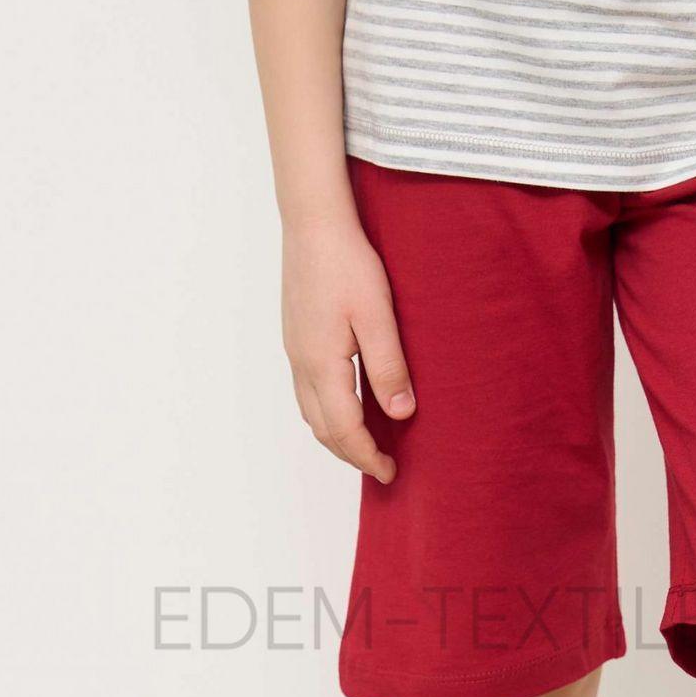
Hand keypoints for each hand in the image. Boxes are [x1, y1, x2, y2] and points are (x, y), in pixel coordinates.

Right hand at [281, 213, 413, 482]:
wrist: (313, 224)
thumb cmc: (347, 263)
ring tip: (367, 444)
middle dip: (351, 454)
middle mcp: (302, 364)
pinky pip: (308, 392)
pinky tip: (349, 406)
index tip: (391, 472)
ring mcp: (295, 351)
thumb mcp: (377, 316)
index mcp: (322, 364)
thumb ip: (388, 367)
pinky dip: (328, 413)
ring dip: (337, 436)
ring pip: (311, 412)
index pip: (344, 429)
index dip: (367, 456)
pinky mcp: (297, 338)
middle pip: (322, 429)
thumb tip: (400, 414)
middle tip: (383, 467)